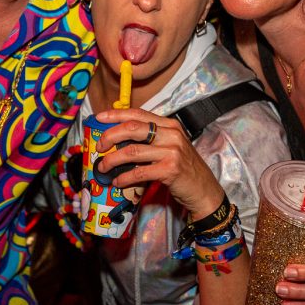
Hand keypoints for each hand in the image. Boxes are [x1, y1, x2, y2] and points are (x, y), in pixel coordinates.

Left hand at [94, 107, 225, 220]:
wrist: (204, 189)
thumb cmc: (184, 168)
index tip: (99, 117)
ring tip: (103, 167)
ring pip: (132, 151)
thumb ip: (151, 139)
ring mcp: (172, 152)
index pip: (139, 114)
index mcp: (170, 125)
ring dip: (112, 160)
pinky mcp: (169, 170)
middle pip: (132, 128)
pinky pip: (138, 172)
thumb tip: (119, 139)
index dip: (117, 114)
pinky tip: (117, 181)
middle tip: (100, 146)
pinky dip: (124, 177)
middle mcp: (171, 134)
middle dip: (110, 136)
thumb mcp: (171, 146)